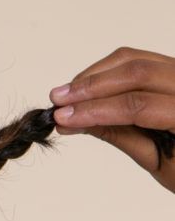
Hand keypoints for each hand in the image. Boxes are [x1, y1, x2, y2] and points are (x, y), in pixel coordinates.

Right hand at [49, 46, 174, 193]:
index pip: (138, 105)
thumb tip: (75, 123)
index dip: (96, 110)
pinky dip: (109, 71)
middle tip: (58, 100)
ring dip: (96, 75)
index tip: (63, 118)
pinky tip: (87, 87)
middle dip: (91, 85)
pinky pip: (139, 60)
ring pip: (134, 59)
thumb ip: (120, 135)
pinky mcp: (173, 69)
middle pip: (136, 72)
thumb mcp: (159, 162)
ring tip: (66, 94)